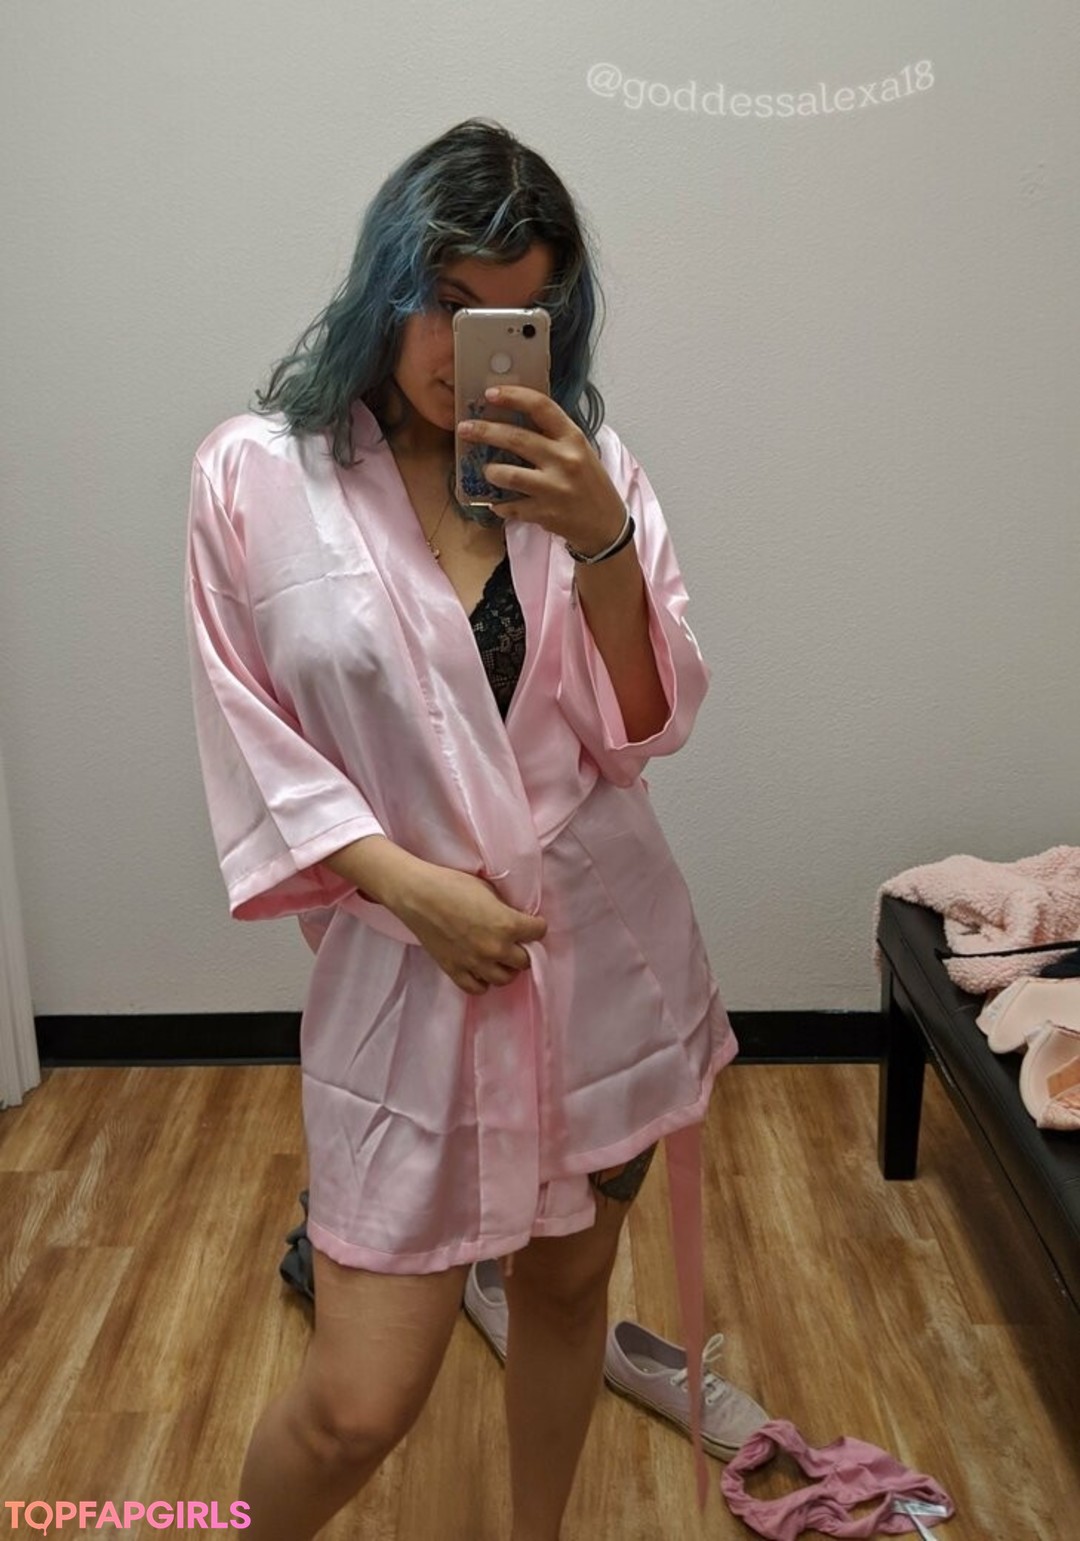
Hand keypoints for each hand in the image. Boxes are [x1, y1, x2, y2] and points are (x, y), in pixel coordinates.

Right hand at [393, 862, 547, 995]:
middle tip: (515, 941)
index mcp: (507, 925)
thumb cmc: (452, 884)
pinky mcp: (455, 971)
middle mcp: (495, 949)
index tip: (531, 923)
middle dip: (523, 950)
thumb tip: (515, 918)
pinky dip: (482, 981)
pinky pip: (477, 988)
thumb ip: (506, 909)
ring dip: (506, 968)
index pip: (539, 932)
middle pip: (524, 961)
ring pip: (504, 979)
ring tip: (499, 957)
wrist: (417, 894)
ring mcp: (474, 964)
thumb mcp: (489, 889)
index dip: (536, 925)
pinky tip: (481, 969)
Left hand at [458, 385, 626, 553]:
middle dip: (484, 431)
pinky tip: (499, 504)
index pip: (541, 407)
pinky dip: (500, 506)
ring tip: (487, 471)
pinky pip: (510, 506)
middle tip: (464, 429)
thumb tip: (513, 419)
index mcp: (573, 438)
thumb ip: (553, 436)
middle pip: (516, 439)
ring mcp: (554, 488)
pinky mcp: (545, 513)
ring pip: (508, 474)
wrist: (606, 525)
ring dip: (491, 472)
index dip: (513, 396)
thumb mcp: (579, 451)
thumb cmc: (590, 484)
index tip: (490, 393)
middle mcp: (564, 460)